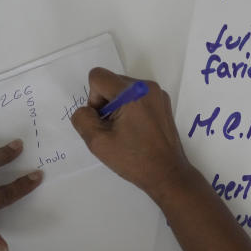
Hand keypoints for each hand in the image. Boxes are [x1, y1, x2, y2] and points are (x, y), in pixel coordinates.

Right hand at [71, 67, 196, 200]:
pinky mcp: (163, 102)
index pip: (98, 76)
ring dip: (117, 107)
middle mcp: (147, 87)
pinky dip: (130, 109)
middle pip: (111, 82)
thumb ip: (83, 119)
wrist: (167, 174)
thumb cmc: (134, 160)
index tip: (103, 120)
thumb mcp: (98, 142)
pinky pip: (137, 96)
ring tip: (125, 131)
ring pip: (123, 89)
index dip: (93, 99)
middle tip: (113, 130)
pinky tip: (136, 130)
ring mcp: (158, 94)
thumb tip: (86, 110)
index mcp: (132, 93)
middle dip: (106, 103)